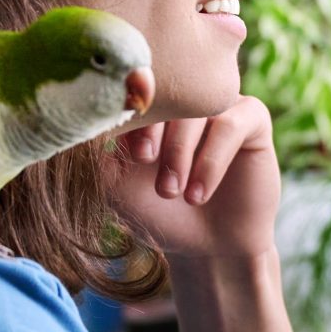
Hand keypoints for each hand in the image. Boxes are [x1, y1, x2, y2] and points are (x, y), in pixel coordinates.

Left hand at [97, 96, 281, 263]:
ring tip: (176, 193)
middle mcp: (184, 96)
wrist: (206, 246)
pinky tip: (200, 192)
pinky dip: (212, 160)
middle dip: (157, 136)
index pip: (136, 85)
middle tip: (157, 181)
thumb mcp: (115, 182)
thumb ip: (97, 149)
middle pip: (167, 90)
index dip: (134, 115)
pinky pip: (231, 122)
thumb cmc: (158, 212)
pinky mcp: (252, 119)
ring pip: (198, 108)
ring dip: (182, 153)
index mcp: (150, 102)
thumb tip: (78, 117)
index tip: (136, 157)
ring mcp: (218, 104)